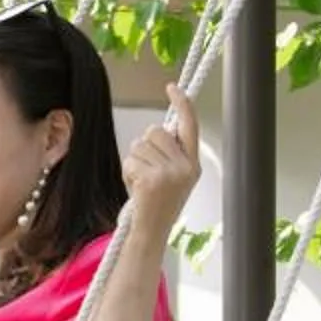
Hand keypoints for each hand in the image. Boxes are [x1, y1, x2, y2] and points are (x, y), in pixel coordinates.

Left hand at [124, 84, 200, 230]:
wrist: (150, 232)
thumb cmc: (156, 205)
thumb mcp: (172, 178)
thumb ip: (170, 154)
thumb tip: (159, 131)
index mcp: (193, 164)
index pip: (190, 126)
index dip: (182, 104)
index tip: (172, 87)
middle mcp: (186, 167)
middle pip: (157, 131)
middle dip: (145, 146)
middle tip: (146, 172)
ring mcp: (171, 173)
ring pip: (140, 144)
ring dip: (134, 160)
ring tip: (141, 183)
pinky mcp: (153, 179)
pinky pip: (131, 159)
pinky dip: (127, 171)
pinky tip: (134, 188)